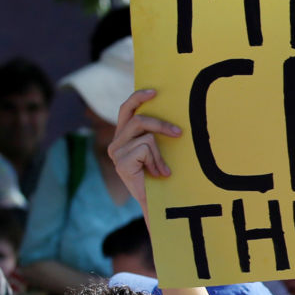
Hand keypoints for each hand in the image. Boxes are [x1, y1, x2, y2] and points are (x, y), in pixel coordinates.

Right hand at [107, 89, 181, 216]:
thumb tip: (170, 112)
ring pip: (147, 137)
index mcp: (122, 137)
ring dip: (160, 154)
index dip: (138, 97)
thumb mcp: (156, 151)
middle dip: (162, 125)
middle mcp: (115, 143)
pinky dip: (157, 162)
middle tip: (179, 133)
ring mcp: (116, 152)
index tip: (155, 91)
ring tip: (162, 170)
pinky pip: (146, 149)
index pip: (126, 109)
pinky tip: (156, 174)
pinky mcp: (120, 161)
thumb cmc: (158, 176)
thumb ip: (154, 134)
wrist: (154, 203)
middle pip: (139, 119)